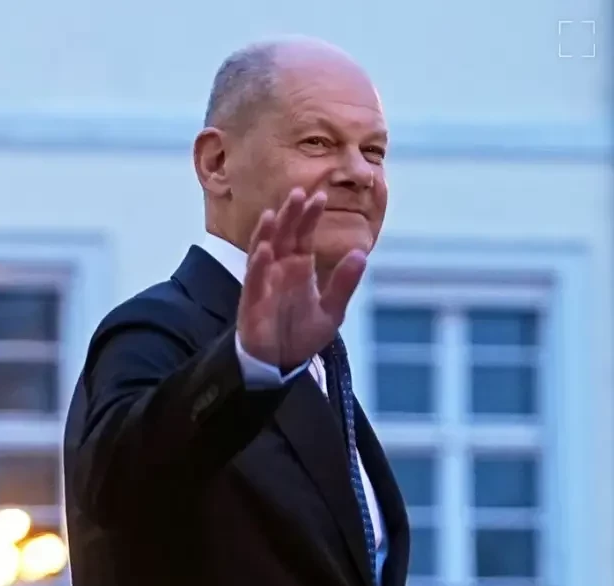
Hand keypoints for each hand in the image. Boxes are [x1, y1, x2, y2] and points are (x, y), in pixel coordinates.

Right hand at [237, 188, 367, 368]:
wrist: (281, 364)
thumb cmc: (302, 334)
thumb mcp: (332, 311)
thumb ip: (344, 283)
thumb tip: (361, 253)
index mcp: (300, 267)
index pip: (304, 234)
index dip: (310, 215)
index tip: (321, 196)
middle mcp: (280, 269)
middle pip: (283, 235)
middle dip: (289, 214)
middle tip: (299, 192)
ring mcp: (264, 282)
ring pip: (263, 250)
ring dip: (267, 232)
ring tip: (273, 213)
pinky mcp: (252, 301)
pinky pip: (254, 279)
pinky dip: (258, 264)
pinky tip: (265, 250)